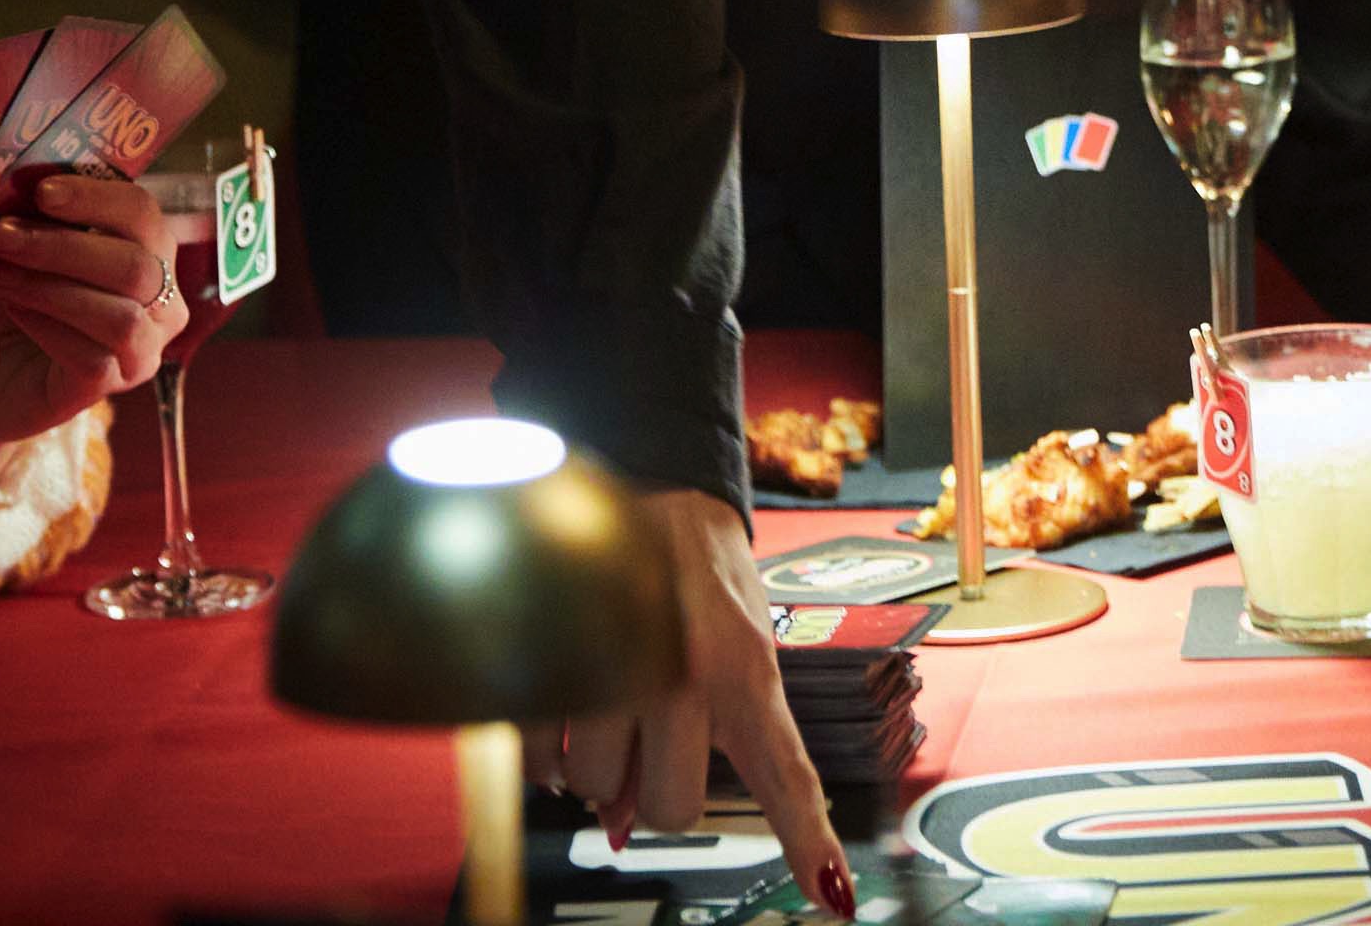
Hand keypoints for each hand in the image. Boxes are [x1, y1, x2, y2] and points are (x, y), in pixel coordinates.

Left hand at [0, 171, 181, 510]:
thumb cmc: (5, 291)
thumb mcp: (20, 242)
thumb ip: (27, 210)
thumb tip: (10, 172)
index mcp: (148, 249)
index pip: (143, 213)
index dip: (95, 197)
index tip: (37, 190)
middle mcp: (161, 299)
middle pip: (137, 263)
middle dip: (64, 245)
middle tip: (1, 235)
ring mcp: (144, 347)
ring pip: (121, 313)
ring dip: (52, 287)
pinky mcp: (113, 386)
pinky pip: (94, 357)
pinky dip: (46, 328)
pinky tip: (5, 312)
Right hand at [523, 490, 850, 915]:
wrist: (646, 486)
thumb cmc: (700, 572)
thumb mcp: (734, 644)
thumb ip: (713, 729)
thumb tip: (637, 820)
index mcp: (743, 667)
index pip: (783, 773)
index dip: (805, 839)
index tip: (829, 893)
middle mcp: (683, 672)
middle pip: (669, 808)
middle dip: (655, 791)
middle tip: (653, 742)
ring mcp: (612, 670)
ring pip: (596, 790)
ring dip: (597, 767)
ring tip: (609, 705)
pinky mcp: (550, 663)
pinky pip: (540, 763)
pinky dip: (548, 756)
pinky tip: (566, 711)